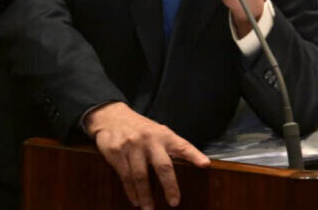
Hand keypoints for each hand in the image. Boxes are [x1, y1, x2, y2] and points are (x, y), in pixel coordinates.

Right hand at [85, 102, 209, 209]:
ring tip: (150, 208)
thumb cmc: (141, 129)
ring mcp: (132, 146)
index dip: (195, 155)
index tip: (205, 164)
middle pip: (163, 165)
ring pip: (141, 175)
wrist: (112, 116)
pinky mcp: (116, 153)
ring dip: (146, 195)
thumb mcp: (159, 132)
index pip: (183, 146)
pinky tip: (136, 200)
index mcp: (164, 135)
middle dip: (170, 186)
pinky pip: (125, 176)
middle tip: (174, 202)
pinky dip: (131, 191)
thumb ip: (172, 147)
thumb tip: (193, 163)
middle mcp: (150, 140)